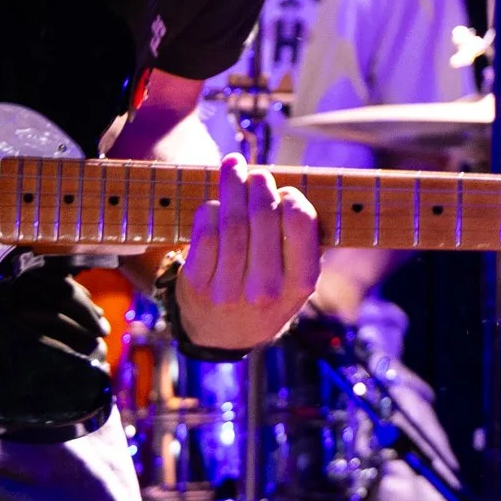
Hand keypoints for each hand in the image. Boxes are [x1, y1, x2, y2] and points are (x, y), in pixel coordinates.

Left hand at [175, 155, 321, 349]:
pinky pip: (205, 234)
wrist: (224, 334)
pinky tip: (216, 203)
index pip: (300, 225)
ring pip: (231, 221)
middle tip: (257, 173)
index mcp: (300, 285)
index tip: (285, 190)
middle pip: (262, 217)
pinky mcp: (198, 285)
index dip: (291, 198)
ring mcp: (229, 290)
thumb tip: (286, 188)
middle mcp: (266, 290)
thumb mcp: (296, 279)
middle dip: (259, 185)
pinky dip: (210, 210)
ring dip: (232, 186)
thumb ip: (301, 242)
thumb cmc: (268, 291)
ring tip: (233, 166)